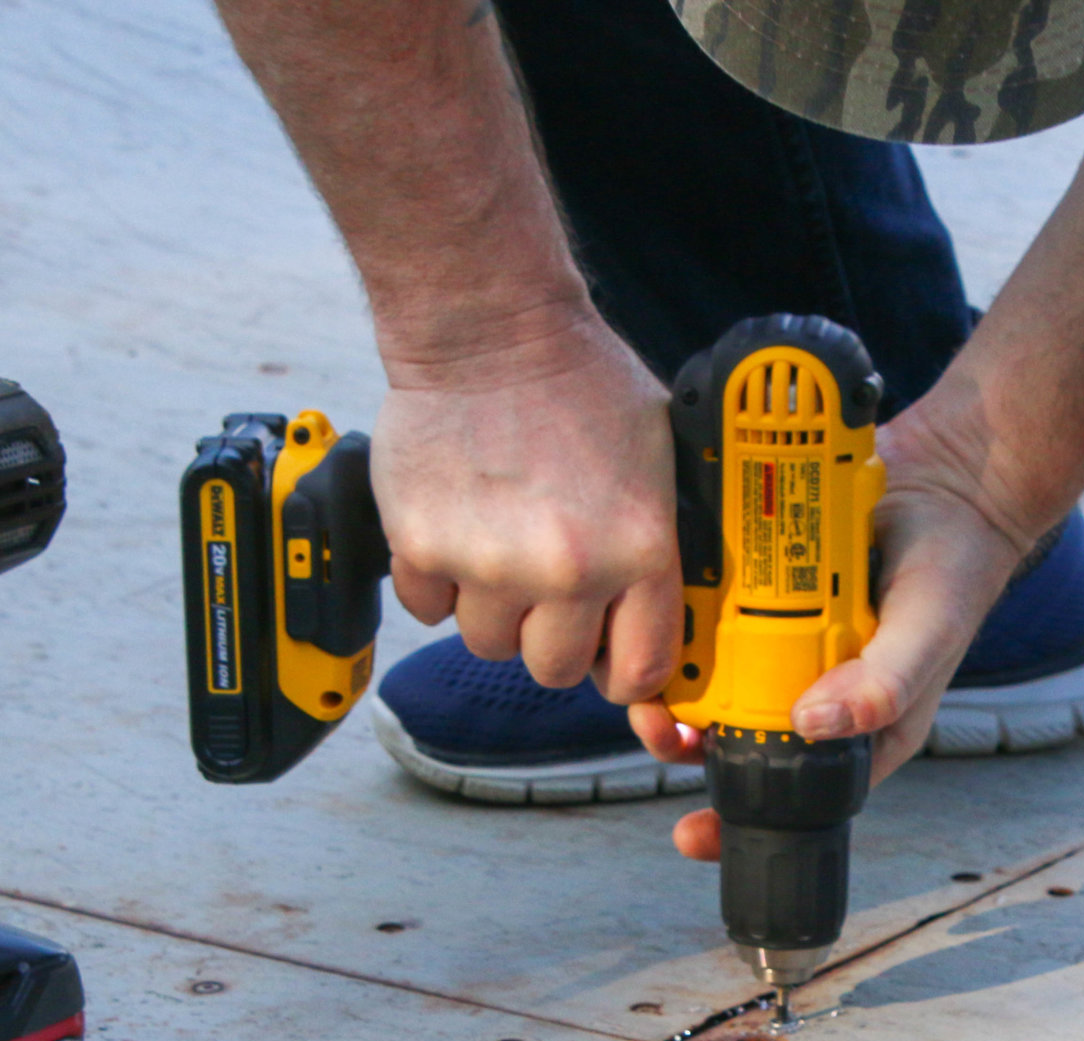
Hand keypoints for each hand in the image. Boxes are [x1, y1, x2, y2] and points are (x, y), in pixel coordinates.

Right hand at [373, 315, 683, 701]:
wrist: (489, 327)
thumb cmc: (579, 382)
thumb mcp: (659, 457)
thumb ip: (657, 542)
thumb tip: (659, 617)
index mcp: (639, 550)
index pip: (640, 671)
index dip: (622, 670)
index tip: (609, 654)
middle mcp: (569, 570)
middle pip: (554, 668)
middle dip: (550, 636)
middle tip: (546, 584)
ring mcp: (491, 564)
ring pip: (488, 642)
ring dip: (492, 607)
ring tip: (499, 540)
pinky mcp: (424, 549)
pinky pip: (428, 609)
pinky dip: (437, 581)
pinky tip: (457, 527)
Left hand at [628, 399, 1043, 860]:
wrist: (947, 481)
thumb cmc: (953, 572)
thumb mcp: (927, 632)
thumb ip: (883, 683)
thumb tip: (812, 724)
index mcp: (854, 725)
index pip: (792, 789)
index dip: (736, 813)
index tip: (691, 832)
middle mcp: (813, 689)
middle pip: (734, 735)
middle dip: (684, 741)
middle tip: (657, 726)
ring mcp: (784, 642)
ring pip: (714, 678)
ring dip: (677, 680)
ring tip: (655, 673)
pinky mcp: (764, 593)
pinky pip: (716, 615)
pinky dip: (689, 618)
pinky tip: (668, 611)